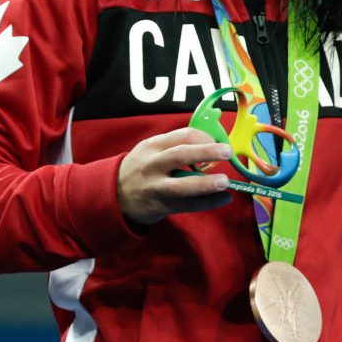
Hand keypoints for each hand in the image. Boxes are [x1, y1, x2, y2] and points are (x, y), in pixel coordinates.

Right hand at [117, 127, 233, 225]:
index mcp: (153, 146)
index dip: (205, 137)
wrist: (114, 194)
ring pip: (182, 185)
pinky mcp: (159, 206)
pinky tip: (223, 199)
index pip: (182, 135)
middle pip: (181, 155)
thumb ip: (176, 146)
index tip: (220, 142)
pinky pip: (187, 205)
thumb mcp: (151, 150)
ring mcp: (155, 187)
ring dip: (206, 183)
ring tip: (225, 182)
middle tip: (227, 152)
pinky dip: (208, 202)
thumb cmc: (142, 168)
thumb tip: (213, 144)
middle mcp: (152, 164)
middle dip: (207, 152)